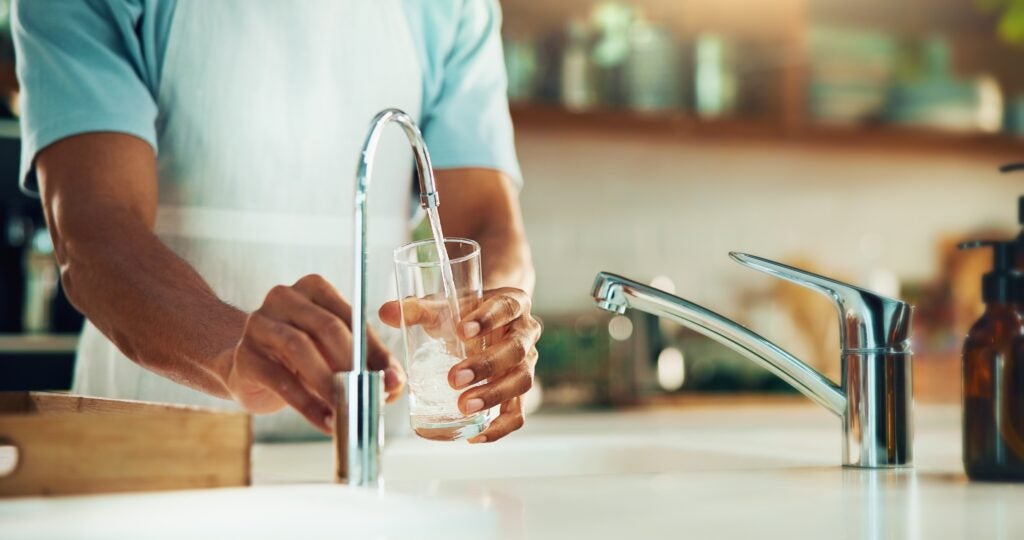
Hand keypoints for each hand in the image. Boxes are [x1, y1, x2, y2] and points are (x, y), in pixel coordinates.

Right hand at [224, 275, 405, 433]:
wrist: (247, 370)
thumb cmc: (300, 358)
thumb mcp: (334, 354)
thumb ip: (366, 365)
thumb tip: (395, 385)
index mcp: (314, 288)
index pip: (352, 317)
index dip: (376, 351)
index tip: (395, 380)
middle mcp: (284, 297)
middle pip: (327, 328)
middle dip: (354, 365)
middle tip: (372, 395)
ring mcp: (259, 324)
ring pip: (300, 349)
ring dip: (329, 384)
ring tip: (348, 410)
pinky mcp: (244, 356)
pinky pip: (280, 381)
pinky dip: (308, 404)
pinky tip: (326, 421)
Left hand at [380, 287, 539, 442]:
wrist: (489, 322)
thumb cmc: (466, 312)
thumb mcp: (445, 305)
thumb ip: (417, 309)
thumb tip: (386, 312)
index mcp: (512, 303)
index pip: (506, 308)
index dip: (487, 320)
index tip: (462, 331)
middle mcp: (525, 333)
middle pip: (516, 350)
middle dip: (486, 366)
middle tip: (455, 379)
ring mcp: (527, 363)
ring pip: (521, 381)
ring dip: (494, 395)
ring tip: (464, 406)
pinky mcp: (520, 391)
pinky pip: (518, 413)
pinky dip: (501, 427)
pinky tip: (477, 435)